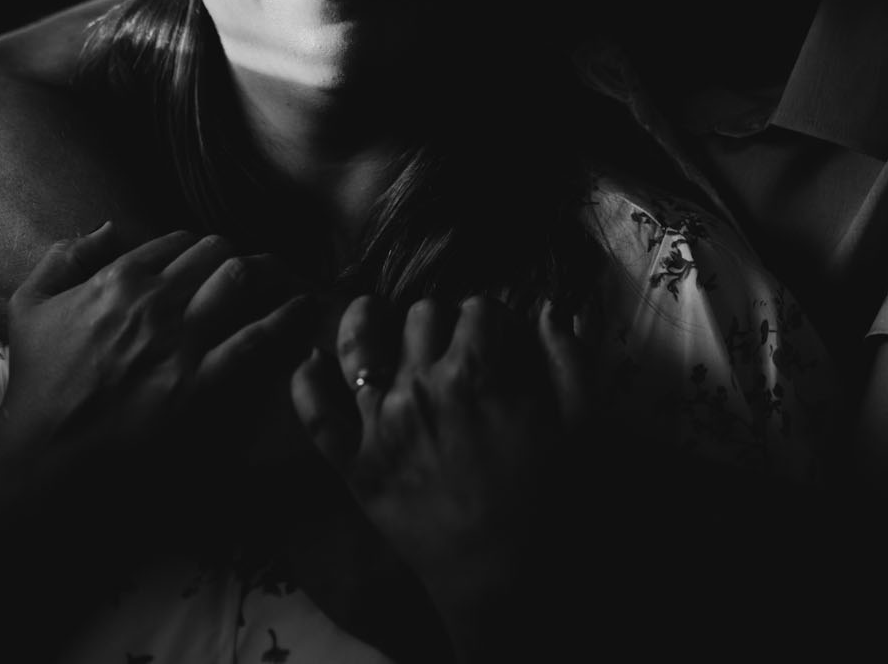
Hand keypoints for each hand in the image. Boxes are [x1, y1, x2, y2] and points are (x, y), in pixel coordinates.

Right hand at [0, 223, 311, 467]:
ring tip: (287, 282)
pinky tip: (304, 311)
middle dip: (239, 258)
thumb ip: (63, 257)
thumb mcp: (30, 306)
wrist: (48, 453)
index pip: (179, 242)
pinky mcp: (203, 382)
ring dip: (268, 275)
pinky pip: (258, 338)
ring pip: (241, 279)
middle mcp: (154, 300)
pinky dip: (286, 319)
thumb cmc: (39, 384)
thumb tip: (107, 228)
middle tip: (256, 272)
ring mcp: (181, 340)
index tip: (213, 263)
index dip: (201, 249)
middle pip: (217, 254)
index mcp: (119, 278)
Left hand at [290, 294, 590, 620]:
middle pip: (422, 315)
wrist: (502, 578)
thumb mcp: (581, 425)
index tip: (499, 337)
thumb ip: (568, 360)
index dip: (494, 319)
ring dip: (365, 319)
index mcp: (478, 372)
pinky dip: (307, 380)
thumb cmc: (548, 502)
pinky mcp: (352, 463)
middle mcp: (421, 386)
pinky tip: (312, 360)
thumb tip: (548, 308)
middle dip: (442, 320)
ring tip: (371, 312)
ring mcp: (378, 423)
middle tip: (451, 344)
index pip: (480, 309)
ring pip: (361, 341)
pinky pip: (314, 410)